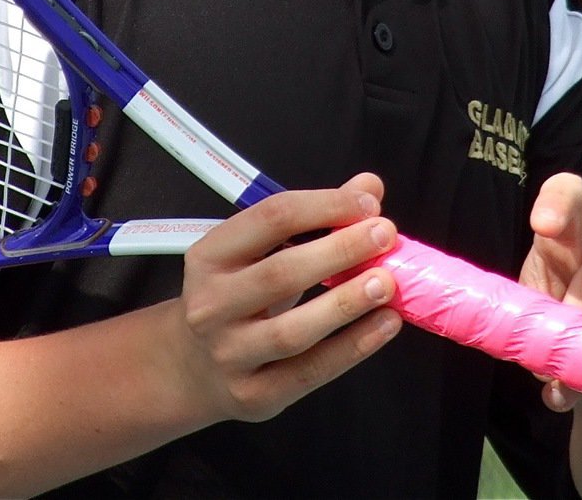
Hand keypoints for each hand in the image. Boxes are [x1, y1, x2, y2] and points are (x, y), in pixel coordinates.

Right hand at [171, 173, 402, 423]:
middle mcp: (212, 304)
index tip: (368, 203)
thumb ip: (314, 216)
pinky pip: (310, 371)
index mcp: (210, 255)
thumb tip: (368, 187)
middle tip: (384, 235)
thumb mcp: (259, 250)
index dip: (324, 206)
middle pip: (281, 273)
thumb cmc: (237, 294)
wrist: (193, 367)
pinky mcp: (254, 394)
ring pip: (293, 330)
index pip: (270, 218)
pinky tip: (385, 323)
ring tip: (388, 282)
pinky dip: (354, 347)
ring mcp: (230, 353)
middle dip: (340, 250)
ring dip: (347, 302)